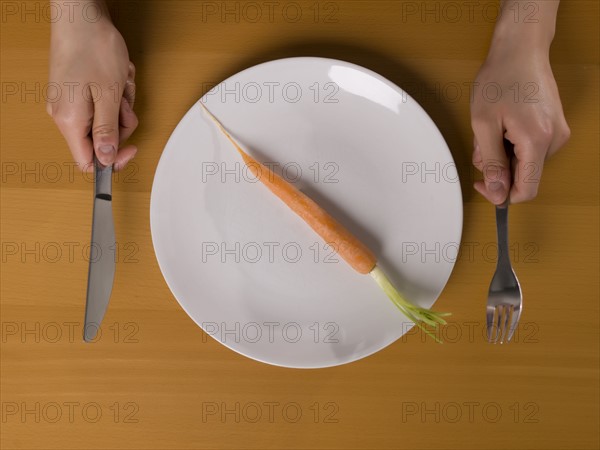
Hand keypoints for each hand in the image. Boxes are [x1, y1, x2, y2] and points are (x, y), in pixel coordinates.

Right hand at [47, 6, 136, 171]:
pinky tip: (118, 77)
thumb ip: (107, 131)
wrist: (80, 17)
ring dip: (121, 105)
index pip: (88, 161)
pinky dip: (115, 94)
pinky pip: (101, 104)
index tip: (131, 149)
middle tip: (125, 102)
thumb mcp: (108, 96)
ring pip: (105, 120)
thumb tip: (105, 159)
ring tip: (121, 83)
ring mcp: (69, 103)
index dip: (112, 160)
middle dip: (121, 123)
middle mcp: (64, 116)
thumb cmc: (94, 49)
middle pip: (101, 140)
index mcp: (70, 121)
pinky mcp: (75, 92)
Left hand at [471, 1, 569, 203]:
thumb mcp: (484, 125)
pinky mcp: (554, 127)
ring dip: (502, 153)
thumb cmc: (501, 79)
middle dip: (498, 166)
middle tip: (482, 142)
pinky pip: (530, 148)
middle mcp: (554, 140)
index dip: (501, 195)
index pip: (527, 190)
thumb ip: (492, 162)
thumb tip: (497, 193)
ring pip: (525, 162)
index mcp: (537, 142)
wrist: (521, 49)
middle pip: (524, 175)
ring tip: (492, 128)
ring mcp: (558, 133)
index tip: (482, 183)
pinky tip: (503, 124)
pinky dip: (511, 143)